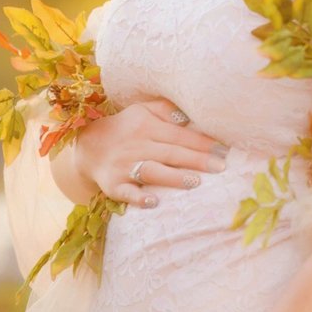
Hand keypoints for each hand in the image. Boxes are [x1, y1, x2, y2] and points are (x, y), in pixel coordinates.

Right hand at [73, 98, 230, 208]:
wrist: (87, 147)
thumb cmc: (125, 128)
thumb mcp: (142, 110)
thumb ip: (166, 109)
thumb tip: (190, 116)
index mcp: (146, 125)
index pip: (179, 134)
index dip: (202, 142)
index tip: (224, 149)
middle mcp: (136, 144)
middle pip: (171, 152)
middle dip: (197, 160)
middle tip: (221, 167)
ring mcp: (124, 166)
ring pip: (152, 171)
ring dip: (174, 177)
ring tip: (196, 182)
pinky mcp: (113, 184)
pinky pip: (126, 192)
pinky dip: (139, 197)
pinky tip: (154, 202)